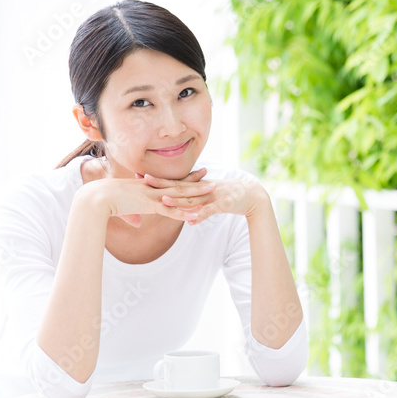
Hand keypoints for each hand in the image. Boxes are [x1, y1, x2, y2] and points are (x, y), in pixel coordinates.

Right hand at [82, 168, 216, 227]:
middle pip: (177, 185)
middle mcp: (150, 189)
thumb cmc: (104, 202)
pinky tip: (196, 214)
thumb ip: (132, 216)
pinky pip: (170, 211)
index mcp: (144, 187)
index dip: (180, 180)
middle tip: (208, 174)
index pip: (166, 183)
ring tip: (211, 190)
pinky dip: (183, 213)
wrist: (96, 198)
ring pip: (179, 195)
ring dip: (196, 194)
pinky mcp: (149, 206)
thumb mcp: (122, 210)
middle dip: (194, 181)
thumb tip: (138, 223)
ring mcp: (151, 196)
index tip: (192, 175)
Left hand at [144, 174, 265, 225]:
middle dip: (162, 185)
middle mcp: (203, 190)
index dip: (160, 181)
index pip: (175, 183)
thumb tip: (188, 218)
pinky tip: (191, 220)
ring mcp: (212, 196)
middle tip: (145, 181)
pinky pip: (210, 210)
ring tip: (164, 201)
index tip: (142, 176)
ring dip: (179, 201)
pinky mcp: (223, 204)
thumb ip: (200, 209)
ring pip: (193, 199)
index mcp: (198, 188)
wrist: (253, 196)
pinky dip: (201, 215)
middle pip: (180, 187)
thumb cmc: (231, 198)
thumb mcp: (212, 202)